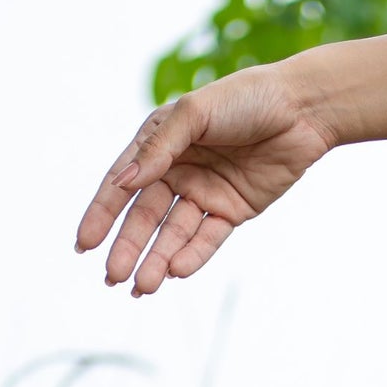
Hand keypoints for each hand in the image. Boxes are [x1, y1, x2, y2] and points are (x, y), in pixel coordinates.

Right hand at [76, 64, 334, 294]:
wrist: (303, 110)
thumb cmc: (246, 98)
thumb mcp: (194, 113)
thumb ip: (159, 148)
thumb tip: (122, 182)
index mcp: (159, 143)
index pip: (122, 184)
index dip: (101, 214)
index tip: (83, 244)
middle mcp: (177, 170)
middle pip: (145, 217)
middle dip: (128, 248)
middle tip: (111, 278)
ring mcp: (204, 192)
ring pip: (173, 234)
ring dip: (157, 260)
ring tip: (142, 287)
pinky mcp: (232, 211)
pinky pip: (207, 238)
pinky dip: (192, 255)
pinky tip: (176, 271)